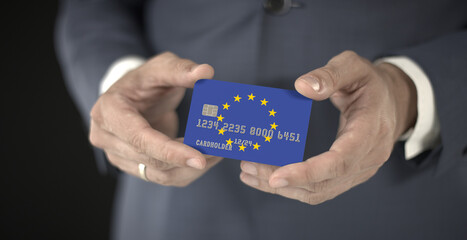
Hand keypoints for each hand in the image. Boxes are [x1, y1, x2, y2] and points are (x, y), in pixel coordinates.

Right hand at [89, 52, 221, 186]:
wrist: (134, 96)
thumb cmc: (146, 80)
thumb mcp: (161, 67)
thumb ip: (181, 70)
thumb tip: (206, 72)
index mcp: (109, 111)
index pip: (139, 138)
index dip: (170, 151)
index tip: (200, 158)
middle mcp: (105, 137)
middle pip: (151, 160)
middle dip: (187, 159)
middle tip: (220, 148)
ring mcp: (117, 155)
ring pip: (159, 175)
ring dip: (190, 168)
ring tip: (216, 152)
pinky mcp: (132, 166)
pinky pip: (163, 177)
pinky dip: (186, 171)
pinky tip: (205, 158)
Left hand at [240, 51, 416, 203]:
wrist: (393, 102)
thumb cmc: (370, 83)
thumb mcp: (354, 67)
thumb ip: (330, 75)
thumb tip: (302, 87)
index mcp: (370, 132)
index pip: (339, 162)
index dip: (307, 173)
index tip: (276, 177)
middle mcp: (368, 158)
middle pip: (323, 184)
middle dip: (283, 181)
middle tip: (248, 167)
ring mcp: (359, 171)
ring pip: (318, 192)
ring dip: (283, 188)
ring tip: (250, 173)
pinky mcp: (348, 175)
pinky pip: (319, 189)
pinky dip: (292, 187)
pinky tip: (267, 177)